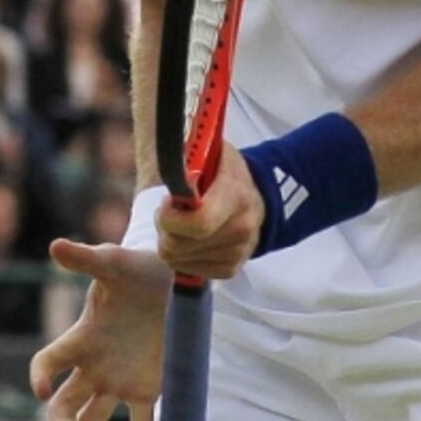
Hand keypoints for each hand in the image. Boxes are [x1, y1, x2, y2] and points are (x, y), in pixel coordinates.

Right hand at [31, 240, 169, 420]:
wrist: (174, 281)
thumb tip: (55, 245)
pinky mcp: (147, 390)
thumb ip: (86, 259)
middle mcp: (94, 366)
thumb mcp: (114, 262)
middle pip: (63, 405)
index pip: (48, 363)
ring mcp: (119, 381)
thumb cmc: (137, 268)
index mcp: (82, 339)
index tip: (42, 390)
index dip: (39, 376)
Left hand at [157, 143, 264, 278]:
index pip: (199, 223)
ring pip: (176, 259)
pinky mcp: (230, 269)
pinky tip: (190, 237)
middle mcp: (241, 229)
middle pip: (178, 244)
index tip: (167, 202)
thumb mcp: (209, 151)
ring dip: (170, 240)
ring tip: (181, 223)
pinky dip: (180, 254)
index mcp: (236, 196)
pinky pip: (185, 269)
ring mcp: (237, 253)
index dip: (171, 217)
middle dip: (164, 227)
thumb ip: (190, 158)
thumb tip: (177, 177)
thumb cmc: (224, 172)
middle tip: (170, 211)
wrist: (255, 197)